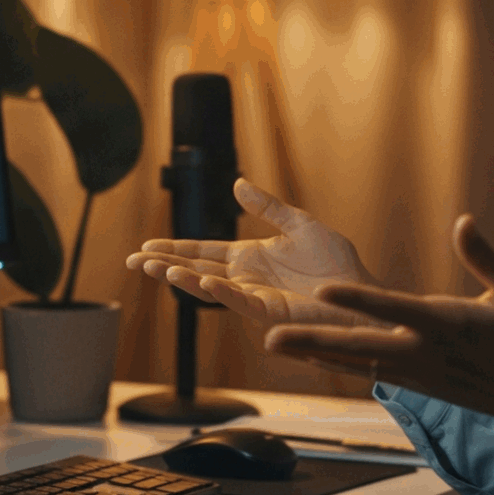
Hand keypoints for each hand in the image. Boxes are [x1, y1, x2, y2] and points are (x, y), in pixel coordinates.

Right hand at [127, 178, 387, 329]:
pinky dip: (217, 291)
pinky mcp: (269, 311)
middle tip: (133, 260)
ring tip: (156, 269)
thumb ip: (268, 207)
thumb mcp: (298, 224)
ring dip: (182, 279)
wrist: (360, 294)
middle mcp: (246, 278)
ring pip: (209, 287)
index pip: (203, 251)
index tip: (147, 244)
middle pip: (195, 269)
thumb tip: (237, 183)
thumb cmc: (336, 265)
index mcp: (250, 257)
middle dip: (164, 265)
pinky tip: (199, 282)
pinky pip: (237, 300)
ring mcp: (254, 296)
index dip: (175, 247)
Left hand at [264, 214, 493, 455]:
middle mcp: (422, 352)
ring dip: (312, 354)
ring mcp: (416, 372)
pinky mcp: (415, 384)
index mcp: (445, 324)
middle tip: (270, 337)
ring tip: (273, 344)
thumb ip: (483, 256)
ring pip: (353, 362)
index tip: (322, 291)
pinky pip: (366, 372)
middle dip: (312, 342)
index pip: (393, 309)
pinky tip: (310, 359)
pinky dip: (335, 365)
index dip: (356, 300)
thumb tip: (463, 220)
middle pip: (357, 346)